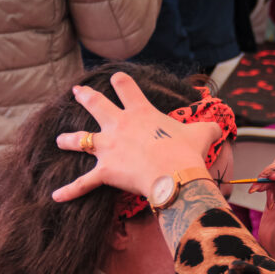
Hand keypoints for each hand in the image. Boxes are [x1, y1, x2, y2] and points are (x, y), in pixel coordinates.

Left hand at [52, 73, 218, 201]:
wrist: (175, 176)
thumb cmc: (187, 153)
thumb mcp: (202, 134)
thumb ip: (208, 127)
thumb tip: (219, 126)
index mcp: (141, 113)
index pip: (127, 89)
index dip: (121, 82)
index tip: (116, 78)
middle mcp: (119, 126)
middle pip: (96, 105)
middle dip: (85, 97)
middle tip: (77, 91)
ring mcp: (109, 148)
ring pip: (81, 140)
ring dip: (68, 140)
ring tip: (59, 139)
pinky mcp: (105, 172)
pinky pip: (83, 183)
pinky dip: (69, 190)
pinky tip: (54, 196)